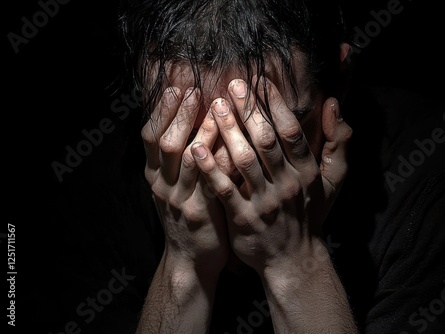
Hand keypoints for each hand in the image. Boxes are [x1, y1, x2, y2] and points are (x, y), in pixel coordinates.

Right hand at [141, 86, 228, 274]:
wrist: (190, 259)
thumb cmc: (188, 215)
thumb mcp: (174, 186)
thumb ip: (178, 158)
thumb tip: (190, 120)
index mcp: (154, 174)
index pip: (150, 136)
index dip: (162, 111)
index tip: (175, 87)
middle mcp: (161, 184)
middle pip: (164, 142)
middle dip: (179, 114)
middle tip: (193, 90)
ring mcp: (178, 198)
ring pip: (187, 158)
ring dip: (201, 130)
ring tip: (216, 108)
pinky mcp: (199, 212)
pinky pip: (209, 181)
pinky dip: (219, 160)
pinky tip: (231, 143)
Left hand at [190, 77, 351, 272]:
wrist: (293, 259)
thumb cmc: (309, 214)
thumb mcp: (333, 180)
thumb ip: (338, 141)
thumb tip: (334, 103)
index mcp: (306, 172)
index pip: (291, 131)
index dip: (276, 104)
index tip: (261, 81)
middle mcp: (287, 185)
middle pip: (265, 141)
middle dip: (249, 110)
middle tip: (233, 84)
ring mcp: (264, 203)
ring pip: (244, 161)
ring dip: (229, 132)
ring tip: (215, 106)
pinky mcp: (243, 219)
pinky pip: (225, 190)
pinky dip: (211, 169)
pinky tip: (197, 148)